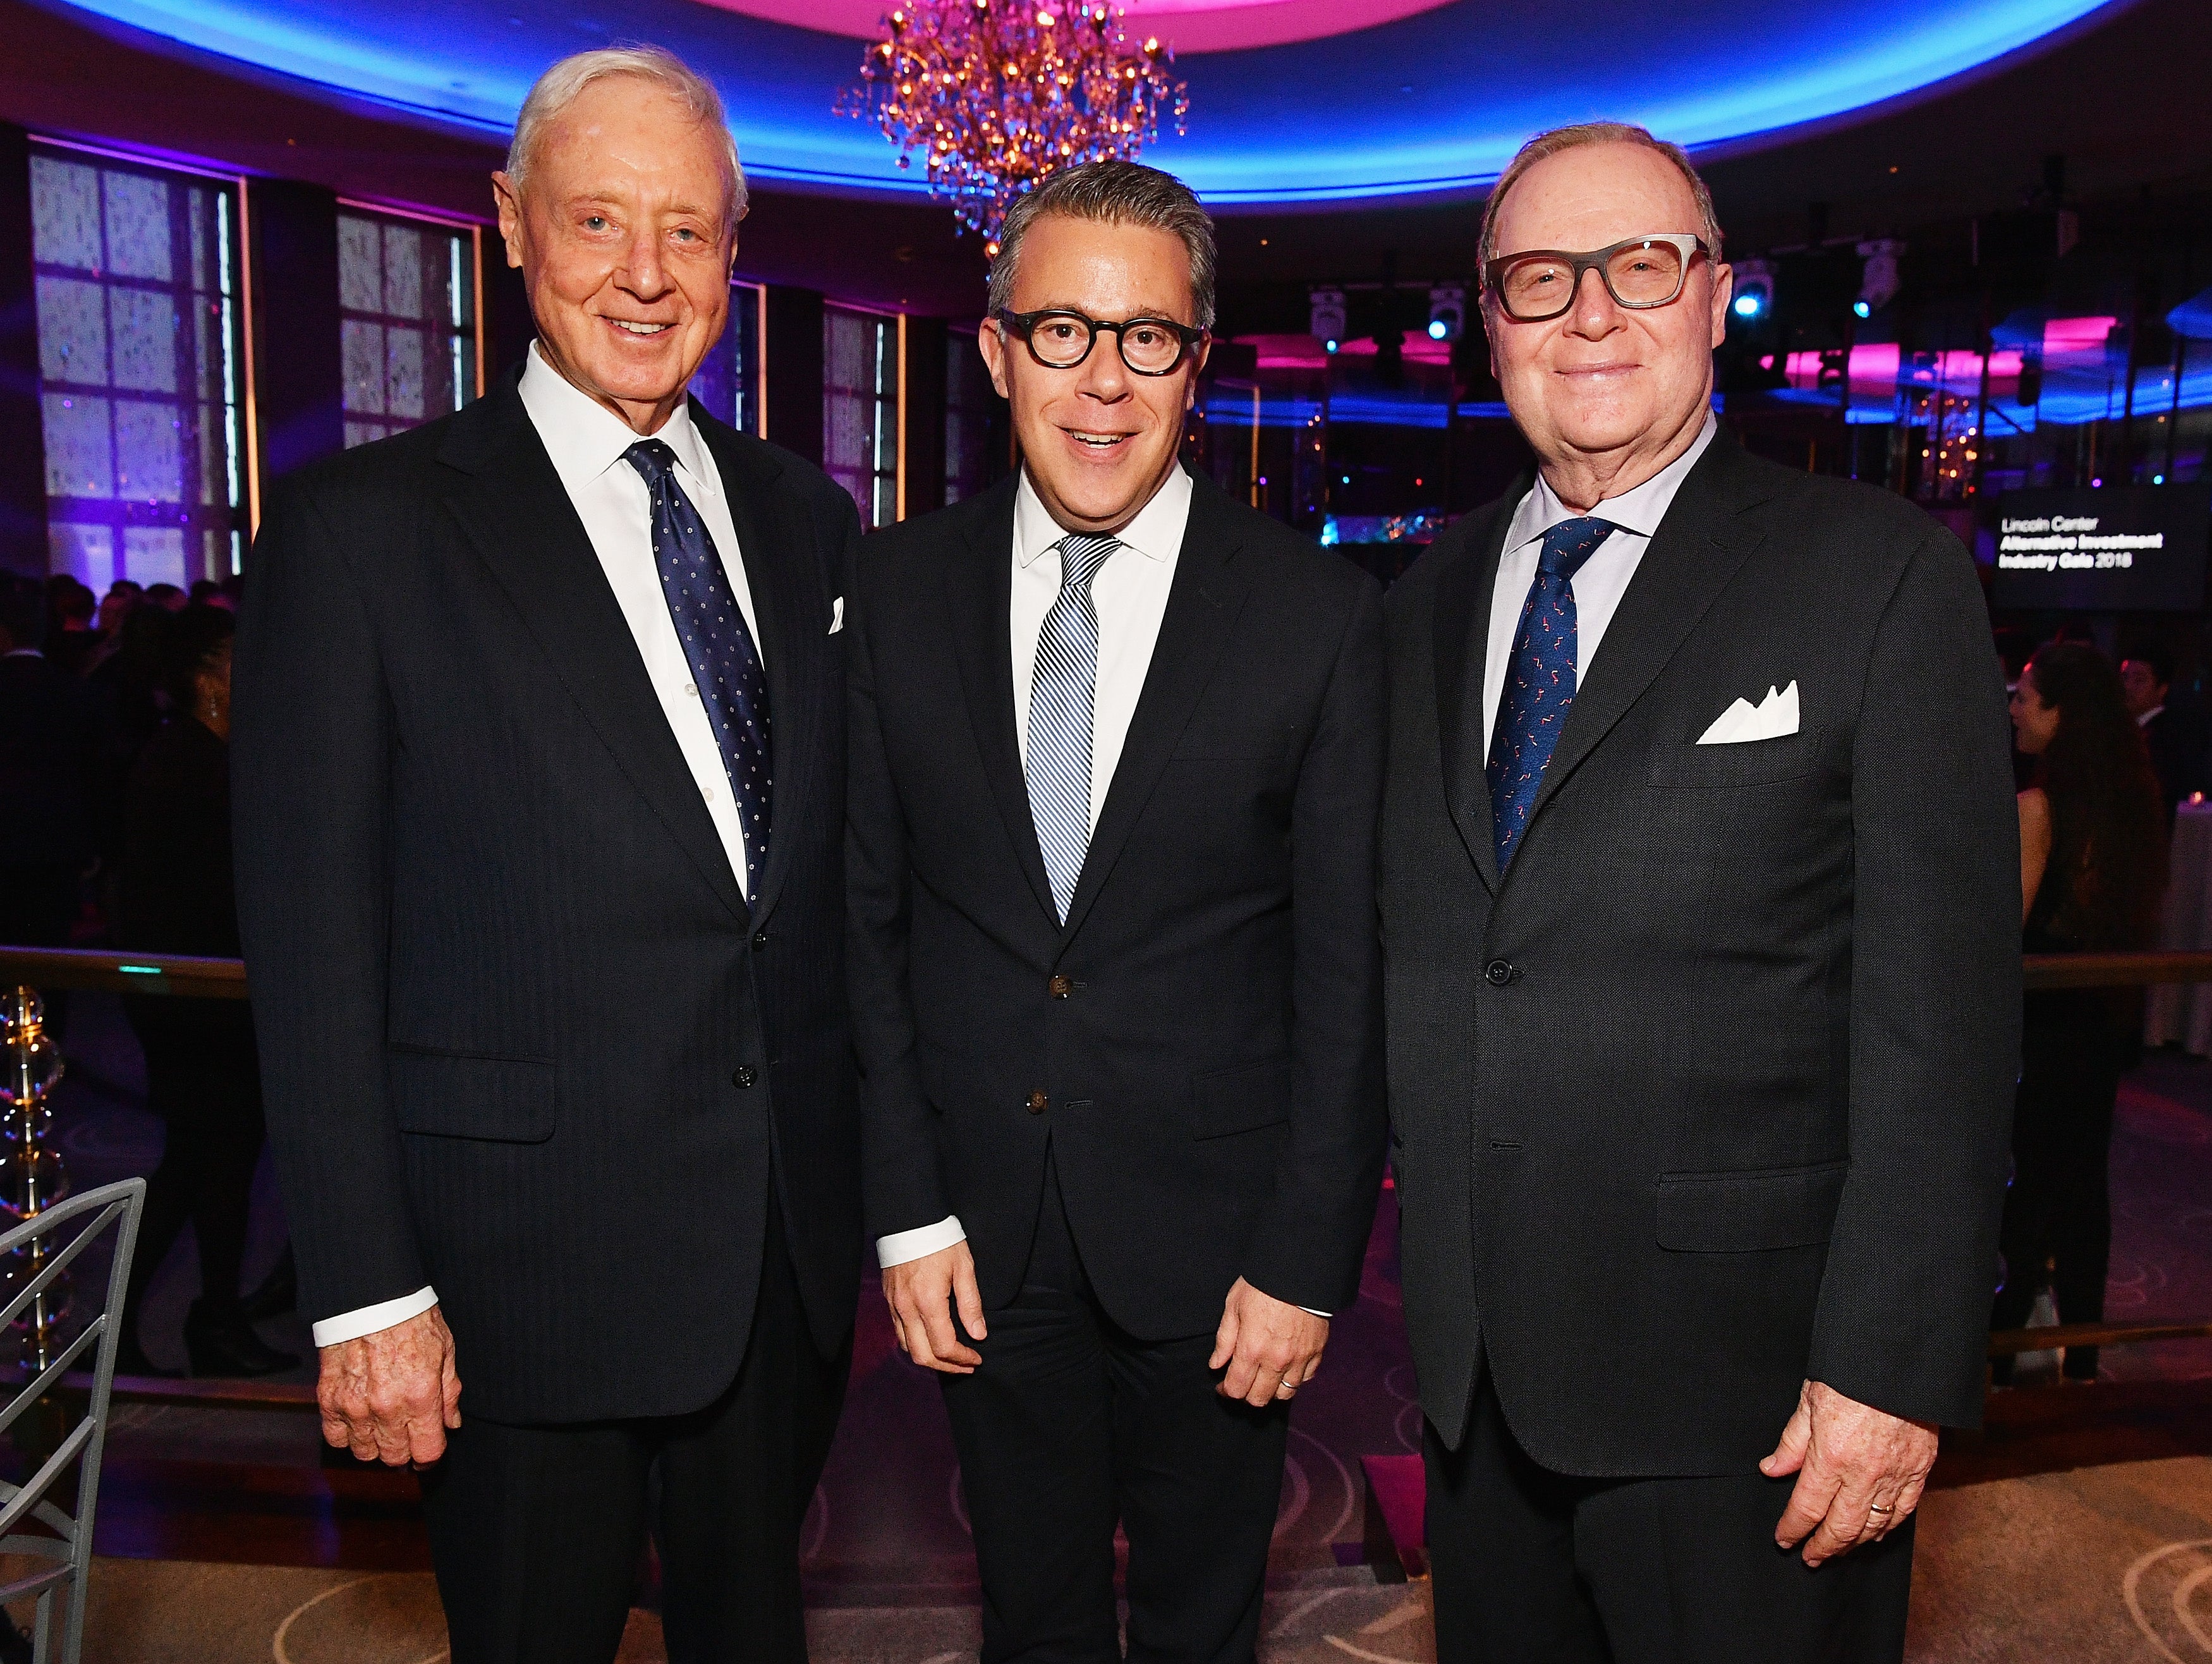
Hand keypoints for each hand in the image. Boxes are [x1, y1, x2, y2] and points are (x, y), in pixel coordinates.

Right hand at [317, 1305, 461, 1466]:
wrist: (369, 1297)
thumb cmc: (411, 1318)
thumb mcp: (445, 1350)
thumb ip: (450, 1391)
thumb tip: (452, 1423)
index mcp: (420, 1396)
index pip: (427, 1452)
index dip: (431, 1455)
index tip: (429, 1449)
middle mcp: (386, 1408)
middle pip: (394, 1457)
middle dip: (404, 1450)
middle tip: (406, 1433)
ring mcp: (354, 1407)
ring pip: (364, 1453)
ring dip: (375, 1444)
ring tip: (382, 1425)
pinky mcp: (329, 1400)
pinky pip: (335, 1438)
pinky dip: (347, 1435)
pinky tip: (358, 1419)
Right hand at [882, 1240, 985, 1373]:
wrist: (911, 1220)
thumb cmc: (941, 1240)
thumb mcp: (964, 1268)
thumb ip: (971, 1304)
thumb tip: (978, 1334)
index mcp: (928, 1302)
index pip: (944, 1346)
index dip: (961, 1358)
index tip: (976, 1357)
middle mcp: (907, 1309)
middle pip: (922, 1355)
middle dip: (946, 1366)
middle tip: (965, 1365)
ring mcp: (894, 1306)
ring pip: (907, 1347)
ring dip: (929, 1358)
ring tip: (949, 1357)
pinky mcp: (889, 1300)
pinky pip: (898, 1332)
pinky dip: (915, 1343)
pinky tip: (930, 1339)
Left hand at [1209, 1278, 1327, 1406]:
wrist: (1299, 1271)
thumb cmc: (1263, 1284)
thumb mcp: (1233, 1306)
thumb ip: (1224, 1340)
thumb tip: (1216, 1365)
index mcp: (1252, 1349)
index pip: (1237, 1389)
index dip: (1226, 1391)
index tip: (1223, 1386)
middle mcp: (1276, 1360)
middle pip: (1260, 1398)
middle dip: (1247, 1394)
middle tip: (1242, 1382)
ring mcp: (1299, 1359)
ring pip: (1284, 1394)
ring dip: (1271, 1390)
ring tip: (1264, 1377)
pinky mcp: (1317, 1352)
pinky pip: (1305, 1379)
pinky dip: (1294, 1378)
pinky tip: (1286, 1367)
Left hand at [1761, 1378, 1936, 1565]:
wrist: (1900, 1361)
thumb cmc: (1852, 1374)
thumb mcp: (1809, 1400)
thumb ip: (1792, 1442)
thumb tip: (1771, 1469)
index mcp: (1831, 1457)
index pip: (1807, 1508)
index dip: (1793, 1528)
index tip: (1784, 1539)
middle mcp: (1864, 1474)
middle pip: (1840, 1527)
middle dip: (1822, 1547)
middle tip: (1809, 1558)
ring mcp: (1895, 1476)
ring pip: (1873, 1526)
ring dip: (1852, 1544)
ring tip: (1836, 1551)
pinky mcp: (1919, 1471)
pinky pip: (1903, 1512)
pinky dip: (1887, 1529)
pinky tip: (1874, 1535)